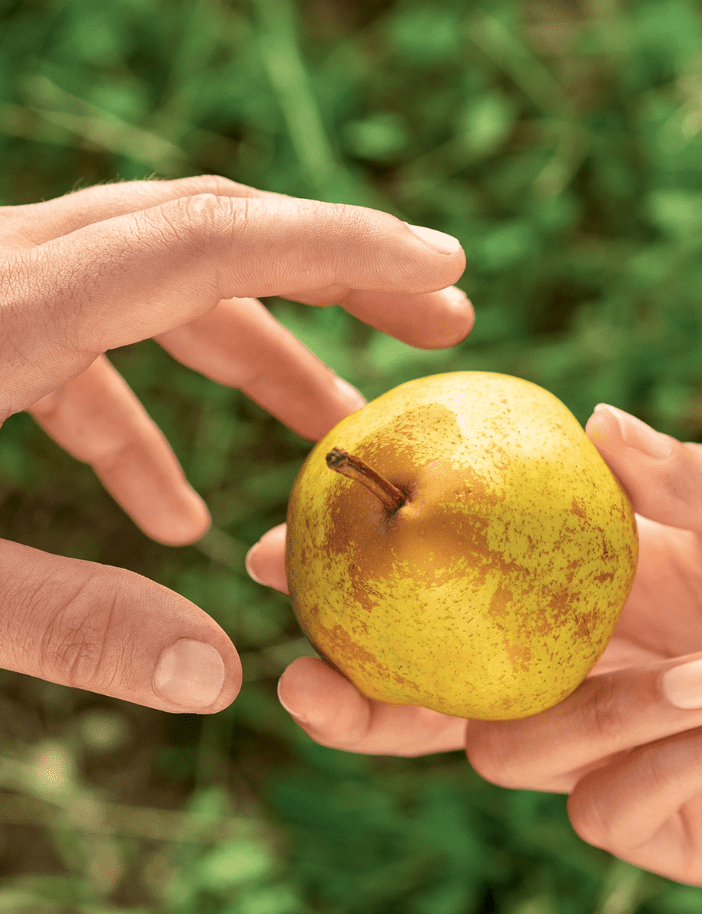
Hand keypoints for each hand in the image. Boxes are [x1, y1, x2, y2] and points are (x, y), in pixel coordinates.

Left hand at [0, 175, 471, 711]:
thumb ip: (71, 622)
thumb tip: (216, 675)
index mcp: (6, 308)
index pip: (209, 243)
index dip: (341, 250)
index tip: (445, 273)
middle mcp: (6, 267)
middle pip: (206, 237)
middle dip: (336, 278)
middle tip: (441, 327)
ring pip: (152, 287)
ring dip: (253, 357)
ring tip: (334, 432)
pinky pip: (84, 348)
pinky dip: (144, 419)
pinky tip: (173, 517)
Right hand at [250, 401, 701, 889]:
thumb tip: (592, 417)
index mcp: (619, 569)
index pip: (471, 562)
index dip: (381, 554)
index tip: (295, 535)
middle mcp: (602, 655)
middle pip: (444, 684)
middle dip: (366, 687)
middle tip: (308, 683)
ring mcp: (628, 744)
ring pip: (518, 750)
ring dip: (593, 714)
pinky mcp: (672, 822)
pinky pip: (606, 810)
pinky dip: (658, 766)